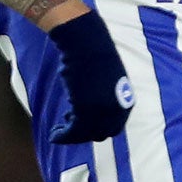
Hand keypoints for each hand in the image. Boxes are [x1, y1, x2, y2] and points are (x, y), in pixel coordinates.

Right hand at [45, 9, 132, 142]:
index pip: (114, 128)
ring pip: (86, 134)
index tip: (83, 125)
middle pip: (101, 133)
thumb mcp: (109, 84)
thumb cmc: (95, 58)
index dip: (98, 129)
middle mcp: (117, 111)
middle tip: (69, 127)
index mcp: (126, 104)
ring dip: (71, 137)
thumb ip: (106, 101)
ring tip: (58, 132)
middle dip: (85, 134)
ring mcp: (102, 111)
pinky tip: (54, 135)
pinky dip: (62, 136)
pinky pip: (73, 131)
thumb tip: (94, 112)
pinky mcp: (85, 110)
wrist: (87, 45)